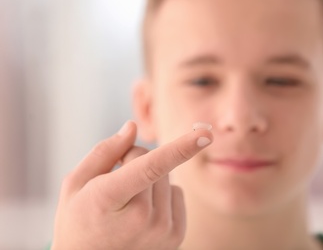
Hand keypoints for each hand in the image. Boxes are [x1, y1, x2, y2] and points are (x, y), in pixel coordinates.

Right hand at [51, 121, 212, 249]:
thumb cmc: (78, 218)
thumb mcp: (75, 182)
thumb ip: (105, 152)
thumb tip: (132, 127)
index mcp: (109, 199)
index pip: (150, 168)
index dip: (180, 148)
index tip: (205, 135)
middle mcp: (141, 220)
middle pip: (154, 161)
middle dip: (136, 159)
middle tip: (116, 180)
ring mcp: (161, 231)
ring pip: (168, 176)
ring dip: (151, 178)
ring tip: (127, 202)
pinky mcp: (175, 237)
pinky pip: (177, 193)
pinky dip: (162, 194)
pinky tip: (143, 212)